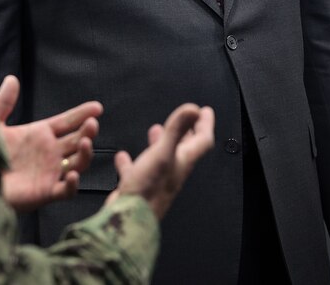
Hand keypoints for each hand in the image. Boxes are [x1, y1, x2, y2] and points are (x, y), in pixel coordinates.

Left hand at [0, 75, 101, 211]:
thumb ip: (4, 103)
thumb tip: (12, 78)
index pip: (68, 122)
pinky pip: (65, 191)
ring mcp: (50, 172)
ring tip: (86, 143)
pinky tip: (72, 175)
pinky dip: (72, 184)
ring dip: (85, 154)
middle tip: (92, 123)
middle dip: (87, 132)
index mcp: (41, 134)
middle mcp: (50, 152)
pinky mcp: (45, 192)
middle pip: (77, 140)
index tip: (97, 107)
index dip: (82, 114)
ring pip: (78, 163)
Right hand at [107, 103, 215, 219]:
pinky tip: (123, 156)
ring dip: (161, 142)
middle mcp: (173, 171)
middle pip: (185, 149)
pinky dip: (133, 161)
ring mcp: (156, 181)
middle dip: (186, 131)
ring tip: (156, 129)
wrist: (128, 220)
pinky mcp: (139, 188)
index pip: (202, 141)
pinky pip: (137, 170)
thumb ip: (176, 129)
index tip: (205, 110)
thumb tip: (193, 109)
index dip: (205, 124)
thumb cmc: (147, 189)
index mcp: (182, 163)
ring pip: (162, 158)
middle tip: (187, 119)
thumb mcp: (162, 153)